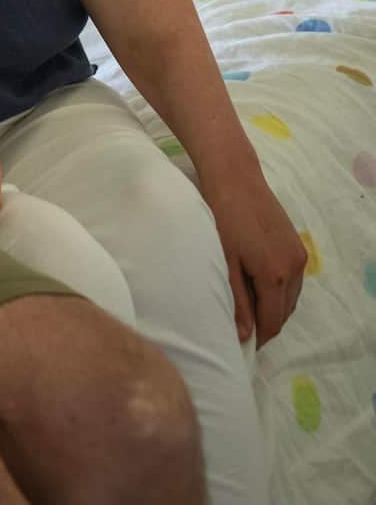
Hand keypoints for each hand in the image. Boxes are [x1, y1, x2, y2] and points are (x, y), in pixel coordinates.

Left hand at [199, 169, 306, 347]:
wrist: (235, 177)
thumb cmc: (223, 217)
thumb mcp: (225, 261)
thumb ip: (237, 300)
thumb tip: (245, 335)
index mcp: (275, 275)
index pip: (272, 322)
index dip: (258, 338)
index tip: (242, 345)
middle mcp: (294, 268)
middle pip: (284, 312)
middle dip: (265, 324)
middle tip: (242, 328)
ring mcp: (298, 255)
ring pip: (290, 297)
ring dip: (273, 308)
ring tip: (248, 308)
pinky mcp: (297, 244)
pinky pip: (292, 280)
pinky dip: (279, 290)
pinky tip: (258, 286)